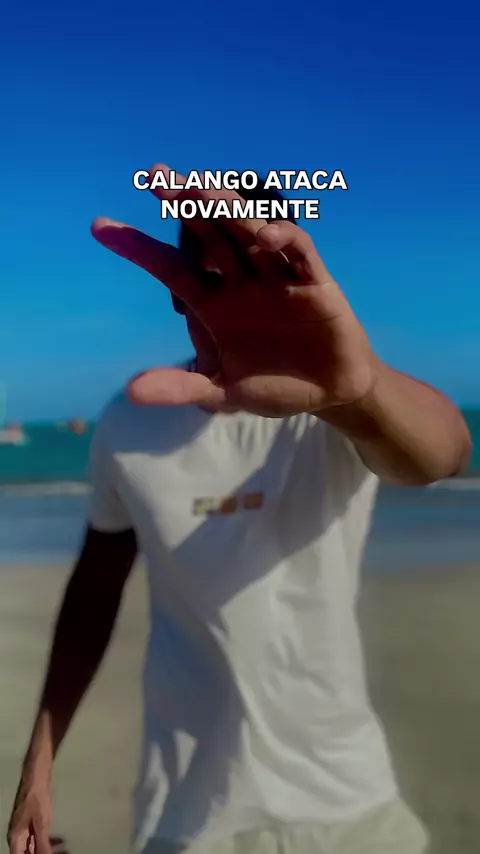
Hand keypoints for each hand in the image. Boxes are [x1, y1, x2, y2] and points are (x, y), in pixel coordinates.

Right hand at [8, 761, 52, 853]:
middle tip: (61, 853)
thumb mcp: (42, 822)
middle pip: (28, 853)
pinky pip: (37, 837)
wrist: (37, 774)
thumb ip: (43, 844)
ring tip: (62, 850)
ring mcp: (24, 827)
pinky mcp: (31, 821)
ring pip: (33, 846)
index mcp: (15, 837)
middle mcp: (17, 835)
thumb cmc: (37, 797)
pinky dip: (47, 840)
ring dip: (47, 849)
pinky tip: (59, 842)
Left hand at [92, 165, 377, 416]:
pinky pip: (298, 252)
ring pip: (248, 232)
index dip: (138, 247)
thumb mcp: (222, 391)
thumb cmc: (272, 385)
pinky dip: (284, 240)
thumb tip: (130, 393)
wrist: (328, 391)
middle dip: (184, 204)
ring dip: (227, 209)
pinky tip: (264, 237)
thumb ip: (181, 386)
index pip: (170, 267)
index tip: (100, 226)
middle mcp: (240, 281)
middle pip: (207, 234)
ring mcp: (276, 278)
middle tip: (156, 177)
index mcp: (213, 303)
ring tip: (201, 190)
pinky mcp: (313, 282)